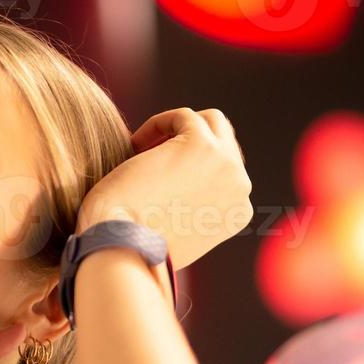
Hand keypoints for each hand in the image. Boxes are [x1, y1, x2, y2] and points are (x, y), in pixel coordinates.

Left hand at [76, 107, 251, 269]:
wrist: (123, 246)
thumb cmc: (135, 247)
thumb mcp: (175, 238)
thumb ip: (190, 216)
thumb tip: (179, 196)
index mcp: (238, 211)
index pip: (223, 171)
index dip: (188, 167)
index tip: (156, 176)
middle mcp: (240, 187)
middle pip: (222, 143)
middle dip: (187, 143)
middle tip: (149, 157)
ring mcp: (226, 164)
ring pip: (210, 122)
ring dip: (176, 130)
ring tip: (143, 149)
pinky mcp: (201, 144)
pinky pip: (182, 116)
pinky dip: (157, 125)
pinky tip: (134, 146)